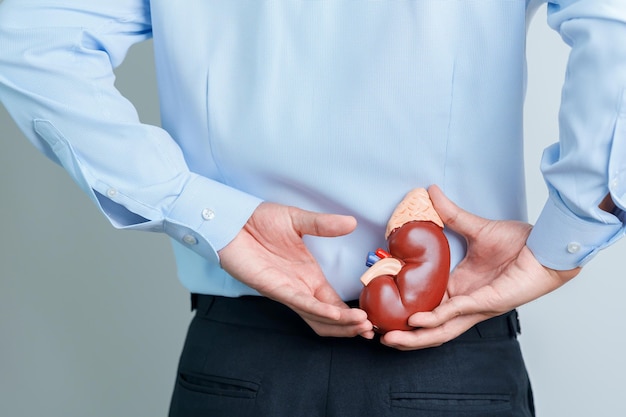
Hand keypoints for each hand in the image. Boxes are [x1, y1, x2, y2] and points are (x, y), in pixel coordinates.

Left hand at [218, 202, 374, 338]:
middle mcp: (300, 287)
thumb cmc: (259, 220)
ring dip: (340, 324)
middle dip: (350, 326)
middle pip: (328, 318)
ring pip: (316, 317)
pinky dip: (320, 311)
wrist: (232, 218)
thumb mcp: (298, 220)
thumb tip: (352, 222)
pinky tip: (337, 314)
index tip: (372, 318)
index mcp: (309, 275)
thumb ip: (324, 225)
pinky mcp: (273, 288)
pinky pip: (300, 304)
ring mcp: (287, 290)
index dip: (352, 313)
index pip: (334, 302)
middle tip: (371, 330)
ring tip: (361, 325)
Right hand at [381, 185, 579, 349]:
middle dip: (407, 337)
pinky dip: (437, 318)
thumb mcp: (475, 228)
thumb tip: (431, 192)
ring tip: (392, 338)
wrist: (547, 246)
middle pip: (432, 329)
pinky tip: (418, 320)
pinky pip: (459, 312)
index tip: (384, 310)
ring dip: (416, 337)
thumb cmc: (520, 243)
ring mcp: (477, 305)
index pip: (429, 307)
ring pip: (442, 330)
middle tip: (381, 336)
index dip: (408, 313)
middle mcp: (466, 302)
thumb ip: (451, 214)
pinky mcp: (489, 302)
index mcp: (461, 288)